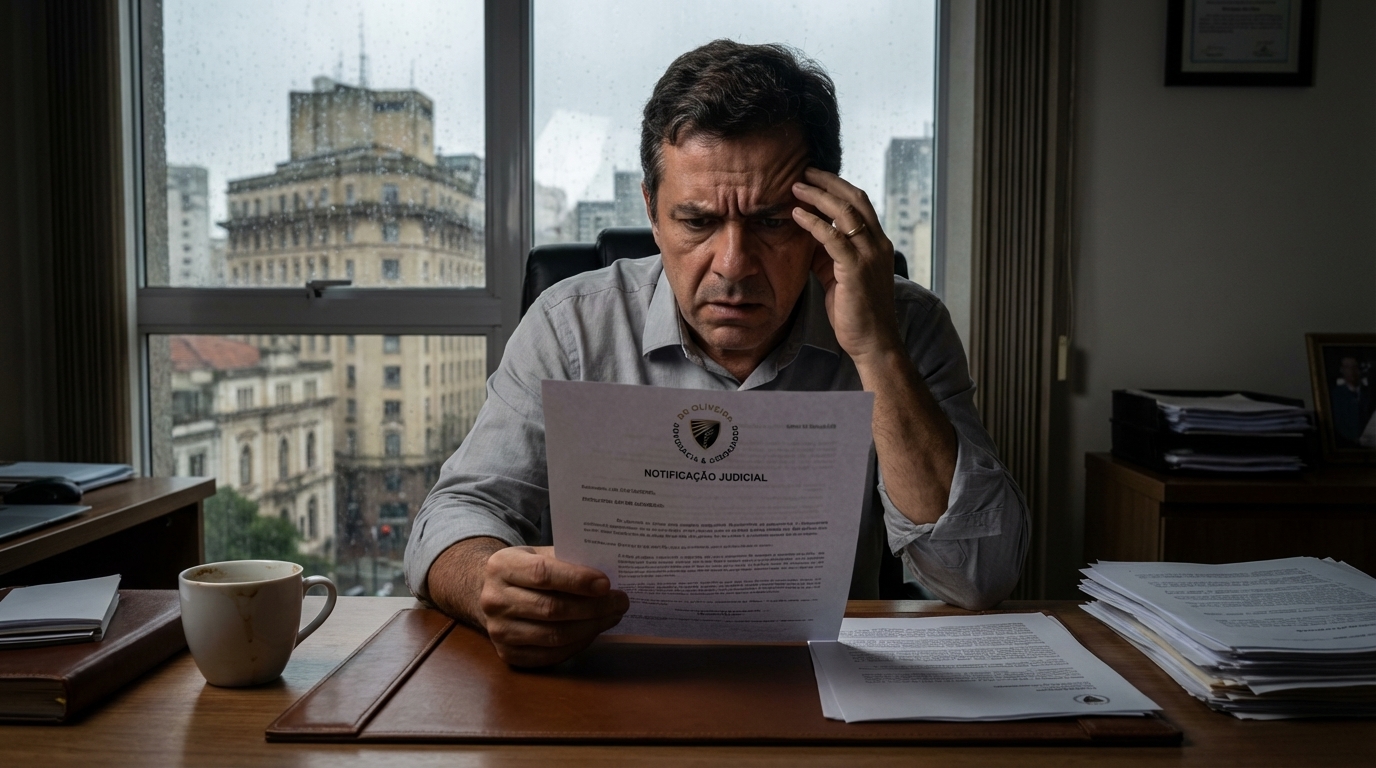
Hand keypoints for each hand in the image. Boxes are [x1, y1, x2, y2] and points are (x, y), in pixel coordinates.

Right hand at [429, 539, 628, 666]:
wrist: (490, 593)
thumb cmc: (525, 570)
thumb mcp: (537, 553)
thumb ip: (566, 560)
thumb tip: (608, 575)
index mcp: (501, 566)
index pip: (543, 574)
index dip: (577, 580)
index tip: (607, 583)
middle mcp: (494, 600)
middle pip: (552, 608)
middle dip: (594, 607)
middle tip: (621, 601)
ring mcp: (498, 631)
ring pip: (554, 635)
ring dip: (591, 627)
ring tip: (613, 615)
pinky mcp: (507, 654)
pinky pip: (551, 654)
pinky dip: (578, 644)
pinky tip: (594, 631)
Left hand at [791, 168, 901, 363]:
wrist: (874, 343)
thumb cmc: (856, 313)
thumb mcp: (840, 276)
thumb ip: (828, 254)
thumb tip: (808, 234)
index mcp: (877, 244)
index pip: (860, 203)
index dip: (837, 187)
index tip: (814, 177)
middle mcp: (877, 244)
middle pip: (854, 198)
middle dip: (828, 181)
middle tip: (803, 171)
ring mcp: (869, 255)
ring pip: (844, 212)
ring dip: (817, 196)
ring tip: (795, 186)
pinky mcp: (855, 269)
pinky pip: (832, 237)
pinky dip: (813, 222)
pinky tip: (796, 214)